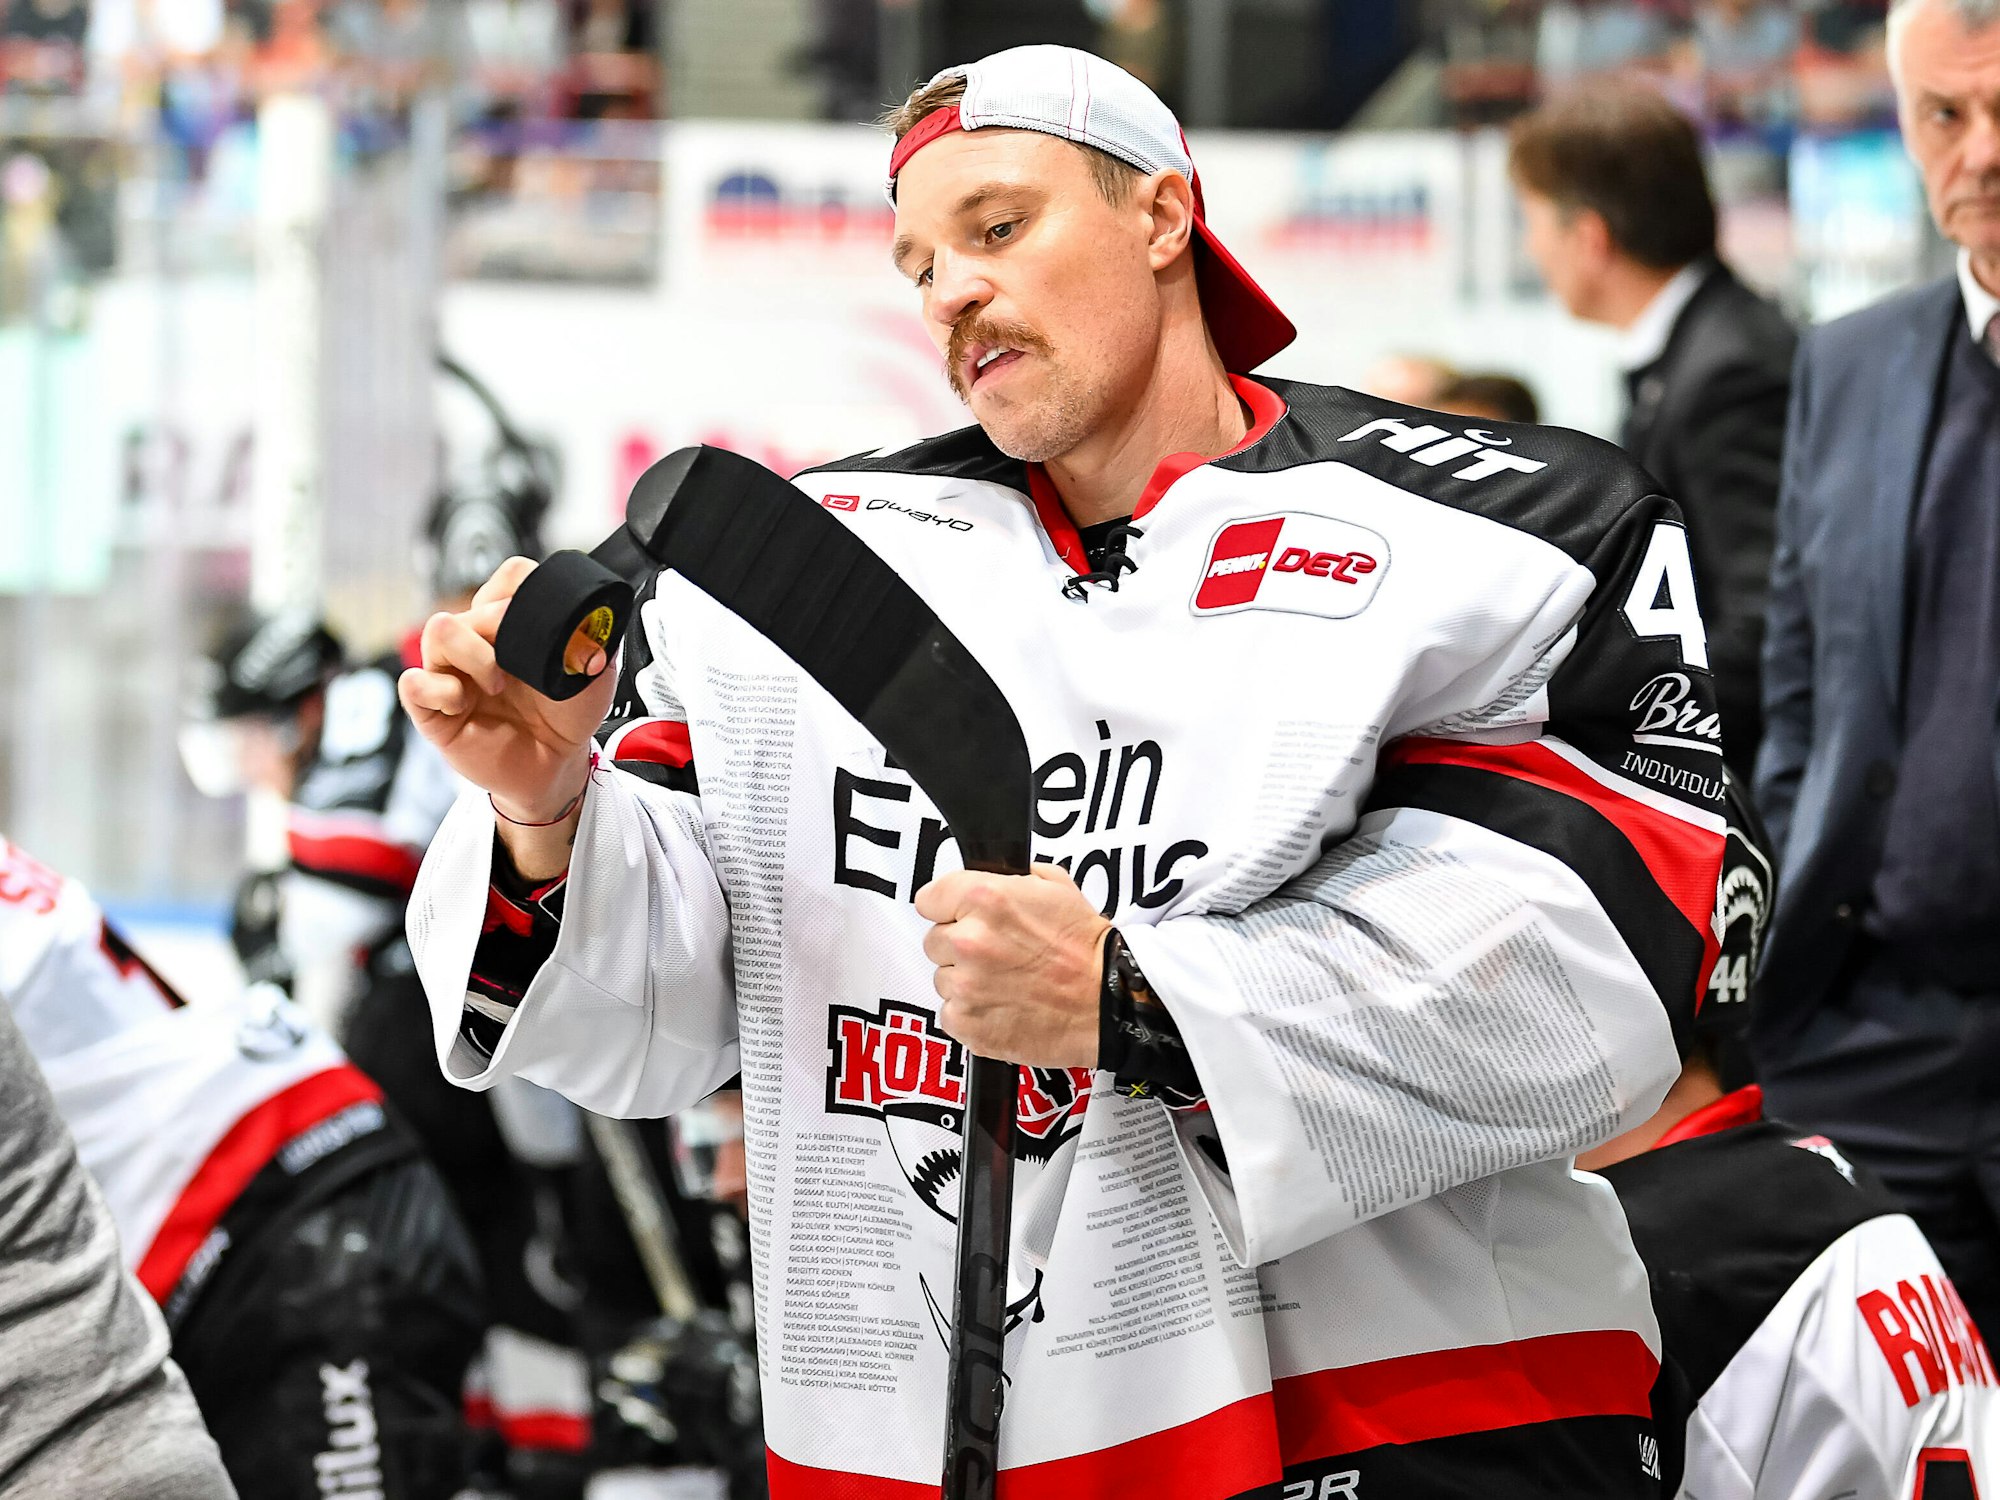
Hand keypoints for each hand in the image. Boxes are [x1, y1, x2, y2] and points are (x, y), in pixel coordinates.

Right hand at [398, 556, 617, 823]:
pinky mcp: (432, 708)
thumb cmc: (568, 715)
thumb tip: (590, 615)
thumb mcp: (595, 676)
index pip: (509, 578)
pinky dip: (440, 690)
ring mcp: (452, 671)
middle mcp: (478, 640)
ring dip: (473, 654)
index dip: (523, 592)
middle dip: (501, 629)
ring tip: (497, 685)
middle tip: (525, 662)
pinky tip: (464, 705)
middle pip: (472, 605)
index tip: (543, 623)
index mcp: (514, 623)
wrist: (557, 766)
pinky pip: (413, 683)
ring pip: (438, 630)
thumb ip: (596, 640)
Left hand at [916, 863, 1109, 1068]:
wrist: (1109, 1003)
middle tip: (998, 953)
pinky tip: (1003, 1006)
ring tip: (1006, 982)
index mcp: (985, 899)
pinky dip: (971, 1014)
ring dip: (966, 981)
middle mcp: (970, 941)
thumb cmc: (1087, 950)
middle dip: (960, 946)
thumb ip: (1013, 878)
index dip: (948, 907)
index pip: (929, 898)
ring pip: (943, 979)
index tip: (959, 916)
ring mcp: (965, 986)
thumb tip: (992, 877)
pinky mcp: (967, 1023)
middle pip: (934, 940)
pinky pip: (950, 1014)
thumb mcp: (1057, 887)